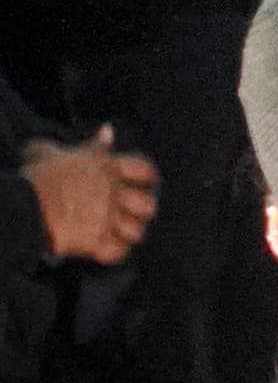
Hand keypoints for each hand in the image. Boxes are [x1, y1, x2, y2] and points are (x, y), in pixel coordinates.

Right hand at [23, 129, 157, 263]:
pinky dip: (113, 252)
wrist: (24, 204)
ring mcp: (107, 218)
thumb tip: (108, 130)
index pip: (145, 169)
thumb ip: (88, 143)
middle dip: (142, 210)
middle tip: (129, 212)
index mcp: (107, 168)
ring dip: (128, 233)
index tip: (143, 182)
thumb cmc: (37, 174)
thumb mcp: (55, 150)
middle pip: (149, 206)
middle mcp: (113, 194)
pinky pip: (118, 252)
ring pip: (137, 231)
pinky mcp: (95, 241)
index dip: (147, 177)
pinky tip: (104, 247)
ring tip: (117, 232)